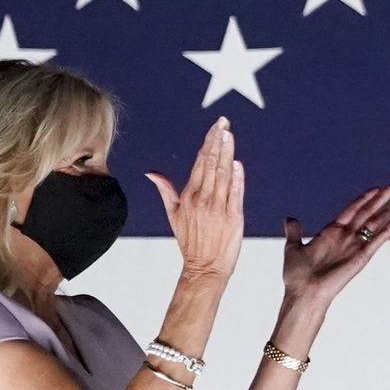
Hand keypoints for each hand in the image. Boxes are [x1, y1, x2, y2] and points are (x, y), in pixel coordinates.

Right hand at [147, 118, 244, 283]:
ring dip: (227, 153)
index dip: (208, 143)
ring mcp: (218, 207)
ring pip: (223, 174)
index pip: (200, 162)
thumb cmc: (191, 241)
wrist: (205, 267)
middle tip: (224, 123)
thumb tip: (151, 173)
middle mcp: (203, 199)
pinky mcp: (233, 217)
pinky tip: (238, 163)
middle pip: (211, 164)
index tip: (215, 127)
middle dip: (218, 141)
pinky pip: (235, 193)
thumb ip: (165, 189)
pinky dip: (237, 178)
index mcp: (188, 196)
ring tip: (229, 135)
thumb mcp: (173, 214)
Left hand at [282, 185, 389, 308]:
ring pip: (374, 224)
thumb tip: (290, 219)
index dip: (364, 198)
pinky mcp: (360, 258)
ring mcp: (354, 247)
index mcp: (331, 233)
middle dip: (381, 199)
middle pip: (367, 213)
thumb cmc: (298, 275)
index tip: (376, 188)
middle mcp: (346, 238)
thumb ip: (295, 232)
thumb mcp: (293, 248)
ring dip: (387, 212)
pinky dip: (387, 231)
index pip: (352, 210)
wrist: (304, 293)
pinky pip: (376, 241)